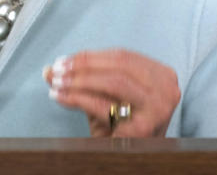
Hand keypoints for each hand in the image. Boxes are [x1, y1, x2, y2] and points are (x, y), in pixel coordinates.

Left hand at [43, 48, 179, 136]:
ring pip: (113, 82)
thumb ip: (83, 79)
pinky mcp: (142, 128)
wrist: (135, 161)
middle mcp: (166, 91)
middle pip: (118, 66)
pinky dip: (77, 98)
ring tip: (57, 82)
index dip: (89, 56)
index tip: (65, 60)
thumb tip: (50, 70)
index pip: (122, 56)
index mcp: (163, 76)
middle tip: (58, 70)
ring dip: (79, 80)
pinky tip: (61, 97)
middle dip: (83, 66)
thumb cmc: (124, 127)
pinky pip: (103, 105)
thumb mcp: (108, 98)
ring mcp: (157, 109)